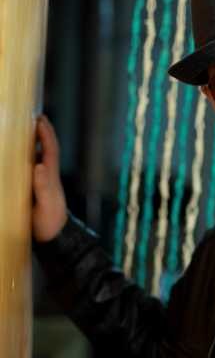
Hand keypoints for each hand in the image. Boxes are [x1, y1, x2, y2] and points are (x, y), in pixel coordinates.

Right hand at [32, 114, 67, 241]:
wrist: (53, 240)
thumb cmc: (50, 223)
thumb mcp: (46, 206)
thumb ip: (43, 187)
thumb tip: (39, 166)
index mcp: (51, 177)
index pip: (50, 150)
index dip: (46, 134)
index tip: (40, 119)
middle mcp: (47, 176)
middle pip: (45, 150)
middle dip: (40, 133)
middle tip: (32, 117)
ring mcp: (42, 183)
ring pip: (38, 158)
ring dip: (33, 144)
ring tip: (23, 131)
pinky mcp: (35, 191)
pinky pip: (31, 170)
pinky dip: (26, 159)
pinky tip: (18, 158)